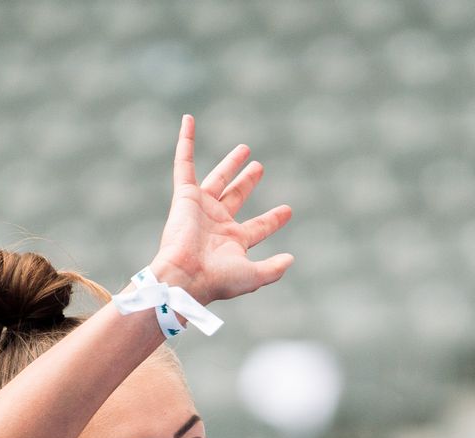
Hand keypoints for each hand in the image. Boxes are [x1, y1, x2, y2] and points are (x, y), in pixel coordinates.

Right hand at [150, 114, 294, 304]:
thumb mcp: (252, 277)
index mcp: (233, 241)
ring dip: (230, 164)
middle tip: (259, 167)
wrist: (184, 275)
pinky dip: (185, 141)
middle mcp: (217, 223)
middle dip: (248, 182)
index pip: (258, 226)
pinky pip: (184, 163)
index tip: (288, 210)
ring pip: (218, 179)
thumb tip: (291, 260)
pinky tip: (188, 120)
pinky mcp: (184, 196)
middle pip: (237, 196)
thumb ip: (273, 269)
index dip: (274, 219)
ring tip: (245, 149)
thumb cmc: (216, 279)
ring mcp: (201, 208)